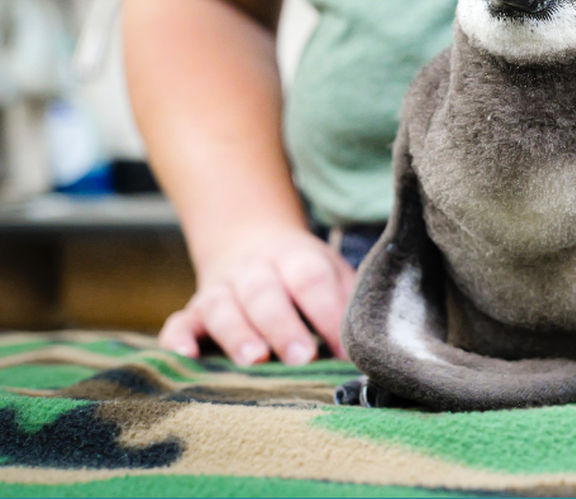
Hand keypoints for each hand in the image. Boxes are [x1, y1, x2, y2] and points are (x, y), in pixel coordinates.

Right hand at [158, 225, 356, 365]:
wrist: (251, 242)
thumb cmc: (303, 273)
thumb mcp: (332, 273)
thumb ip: (347, 303)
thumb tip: (371, 345)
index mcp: (295, 258)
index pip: (311, 278)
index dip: (327, 311)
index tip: (344, 348)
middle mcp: (254, 271)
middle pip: (265, 293)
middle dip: (283, 326)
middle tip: (301, 357)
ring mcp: (220, 289)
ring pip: (222, 307)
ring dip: (237, 333)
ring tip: (255, 360)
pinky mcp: (193, 311)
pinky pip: (179, 322)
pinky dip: (178, 338)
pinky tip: (186, 357)